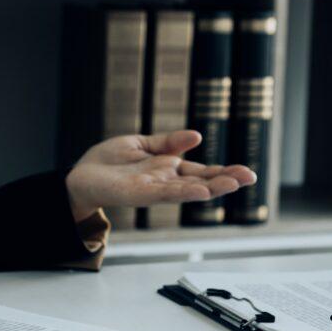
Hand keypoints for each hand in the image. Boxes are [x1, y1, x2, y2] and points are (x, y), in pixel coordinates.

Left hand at [65, 130, 256, 221]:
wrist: (81, 176)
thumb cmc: (109, 162)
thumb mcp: (142, 144)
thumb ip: (169, 142)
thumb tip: (197, 136)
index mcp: (169, 168)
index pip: (202, 171)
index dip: (223, 171)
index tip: (246, 173)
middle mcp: (166, 181)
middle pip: (201, 180)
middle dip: (226, 179)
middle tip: (250, 178)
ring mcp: (155, 189)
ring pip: (188, 189)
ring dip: (211, 187)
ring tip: (233, 184)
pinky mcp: (139, 194)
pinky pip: (165, 193)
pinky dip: (184, 192)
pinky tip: (201, 191)